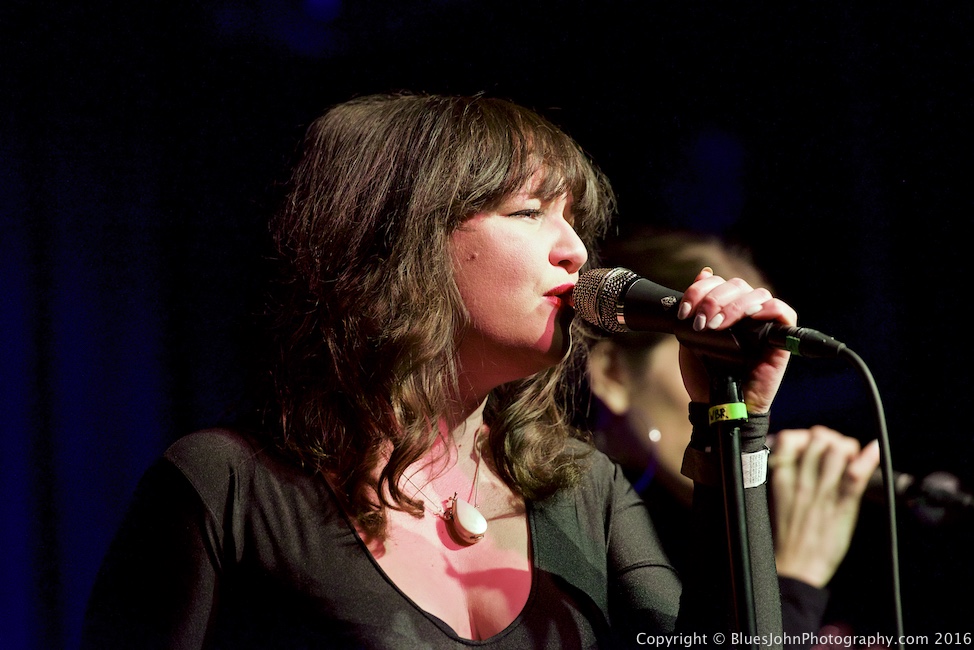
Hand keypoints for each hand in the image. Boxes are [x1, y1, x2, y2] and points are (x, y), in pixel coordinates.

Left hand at [676, 267, 795, 412]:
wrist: (714, 405)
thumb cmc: (704, 375)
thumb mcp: (691, 337)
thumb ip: (697, 309)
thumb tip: (703, 274)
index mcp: (724, 311)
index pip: (719, 284)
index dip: (700, 290)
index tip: (684, 311)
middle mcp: (745, 315)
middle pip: (737, 286)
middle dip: (714, 300)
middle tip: (700, 322)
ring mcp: (763, 326)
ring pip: (757, 294)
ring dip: (734, 306)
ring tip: (715, 326)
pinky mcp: (780, 341)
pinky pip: (784, 313)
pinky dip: (769, 308)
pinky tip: (751, 317)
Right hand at [769, 426, 880, 586]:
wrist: (794, 568)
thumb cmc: (782, 537)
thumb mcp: (772, 500)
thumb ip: (782, 475)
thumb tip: (790, 454)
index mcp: (780, 478)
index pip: (790, 438)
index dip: (806, 437)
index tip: (814, 447)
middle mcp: (800, 480)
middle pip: (819, 438)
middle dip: (831, 441)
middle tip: (837, 455)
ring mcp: (821, 491)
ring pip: (837, 449)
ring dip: (847, 449)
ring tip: (850, 461)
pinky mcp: (842, 506)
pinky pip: (855, 475)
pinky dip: (868, 458)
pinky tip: (872, 451)